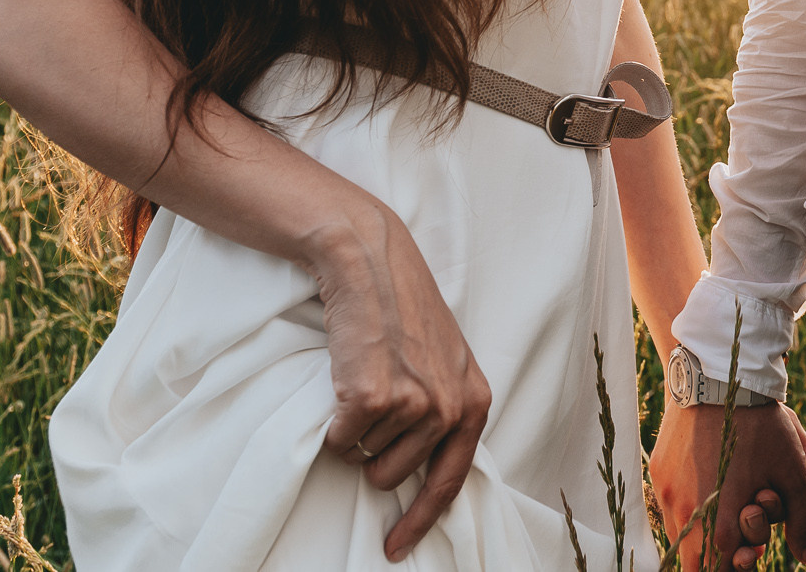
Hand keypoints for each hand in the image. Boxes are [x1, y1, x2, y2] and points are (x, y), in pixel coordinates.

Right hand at [305, 204, 493, 560]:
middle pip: (394, 476)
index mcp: (473, 400)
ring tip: (362, 376)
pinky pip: (338, 441)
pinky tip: (343, 378)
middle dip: (373, 450)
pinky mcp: (374, 397)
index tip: (396, 548)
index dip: (420, 520)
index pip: (450, 481)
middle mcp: (449, 407)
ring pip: (363, 457)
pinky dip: (332, 419)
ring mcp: (414, 403)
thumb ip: (443, 408)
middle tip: (371, 400)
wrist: (370, 261)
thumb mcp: (443, 358)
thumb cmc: (400, 307)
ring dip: (354, 427)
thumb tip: (422, 469)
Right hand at [649, 399, 805, 569]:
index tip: (752, 551)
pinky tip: (708, 480)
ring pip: (679, 535)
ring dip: (701, 532)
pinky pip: (670, 505)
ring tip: (725, 501)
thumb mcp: (794, 473)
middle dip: (719, 556)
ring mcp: (668, 495)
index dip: (738, 567)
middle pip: (695, 564)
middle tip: (740, 528)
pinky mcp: (658, 473)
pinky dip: (689, 505)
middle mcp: (687, 517)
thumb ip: (802, 521)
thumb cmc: (762, 427)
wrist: (719, 377)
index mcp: (721, 527)